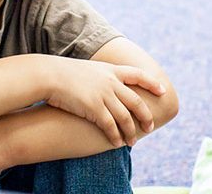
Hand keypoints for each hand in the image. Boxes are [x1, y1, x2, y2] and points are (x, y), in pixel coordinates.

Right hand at [45, 57, 165, 146]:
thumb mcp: (85, 69)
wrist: (49, 75)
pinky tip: (117, 143)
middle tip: (150, 126)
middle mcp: (111, 82)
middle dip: (146, 116)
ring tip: (132, 142)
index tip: (162, 90)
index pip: (138, 75)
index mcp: (110, 70)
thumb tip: (101, 84)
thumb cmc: (62, 73)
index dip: (152, 83)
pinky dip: (116, 136)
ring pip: (125, 117)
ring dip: (131, 131)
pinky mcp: (94, 108)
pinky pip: (110, 126)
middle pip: (136, 101)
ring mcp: (104, 95)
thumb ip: (98, 76)